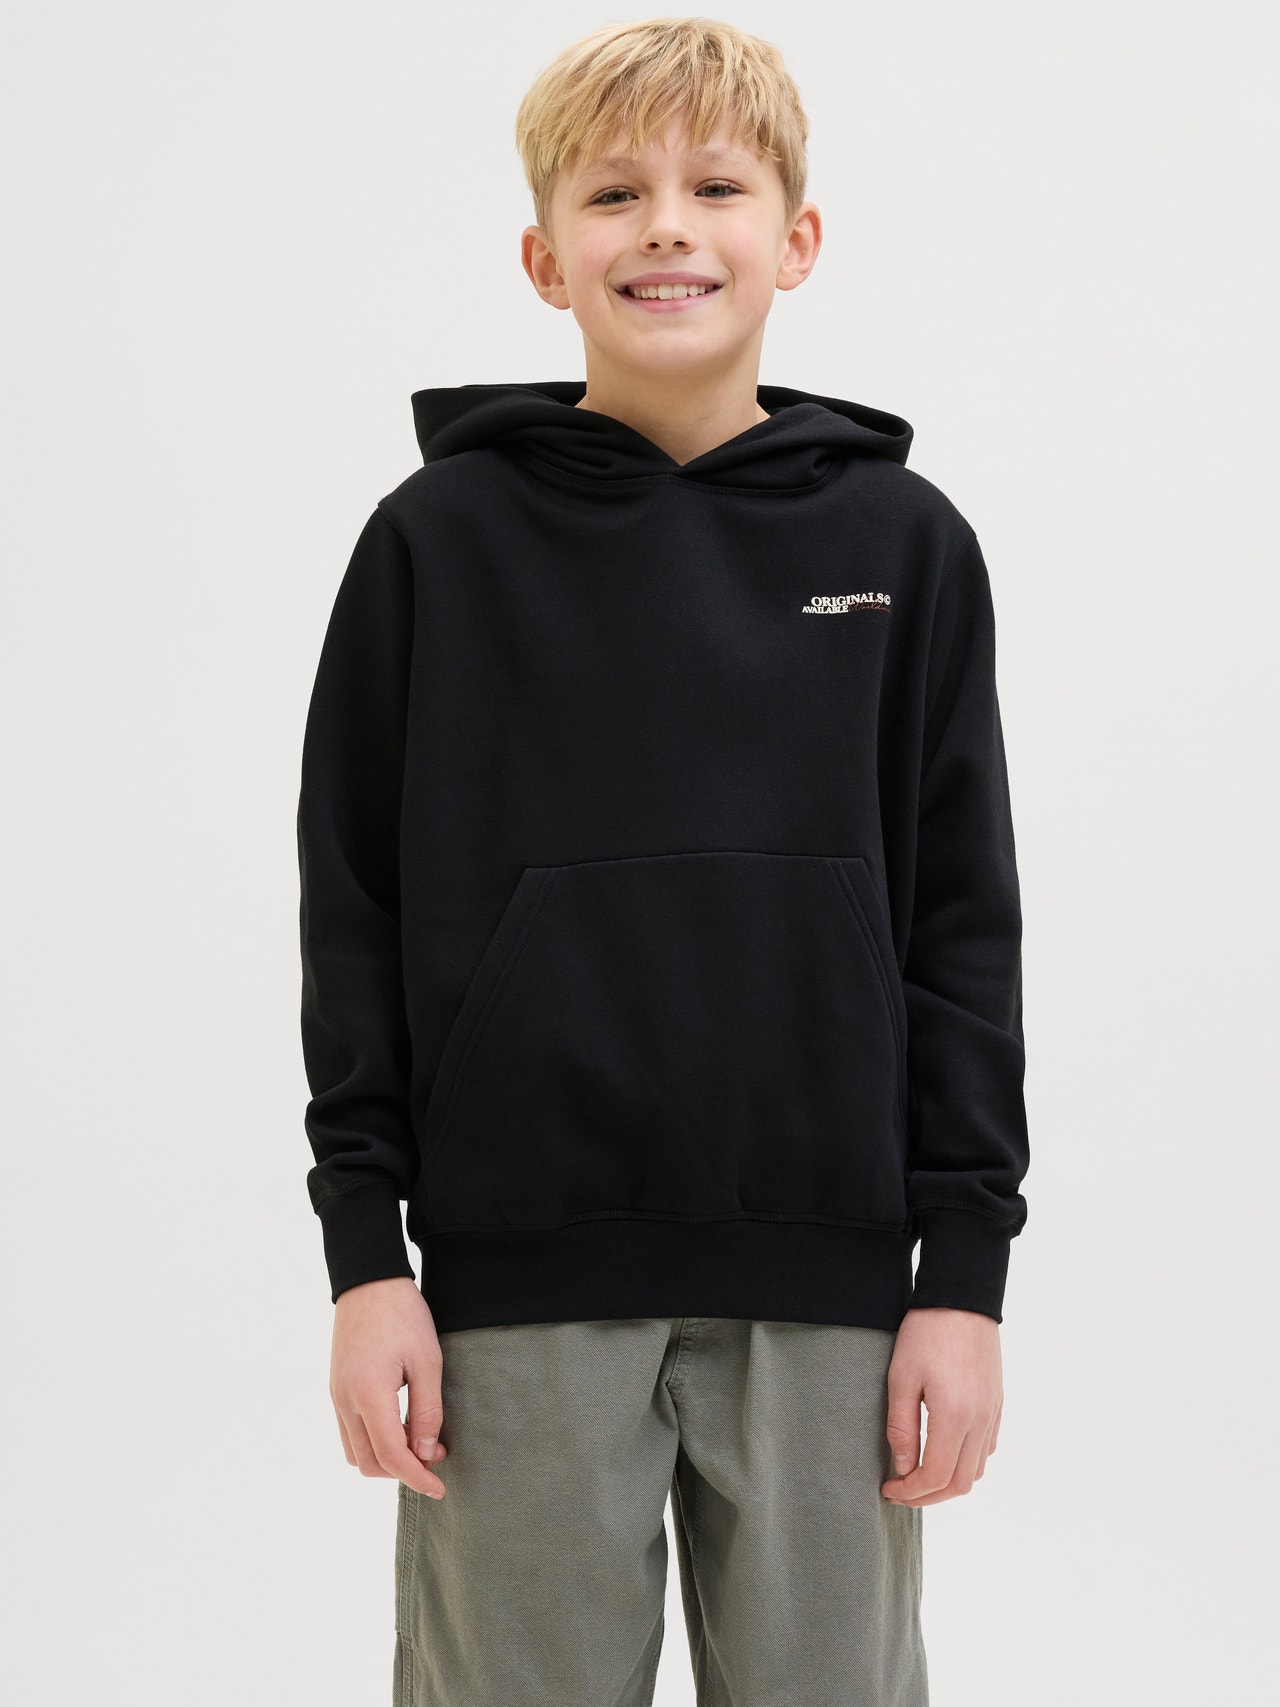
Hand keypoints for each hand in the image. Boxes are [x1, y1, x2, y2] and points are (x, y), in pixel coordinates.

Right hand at [330, 1276, 449, 1498]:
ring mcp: (336, 1397)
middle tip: (436, 1451)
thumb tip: (426, 1452)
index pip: (391, 1455)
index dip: (417, 1478)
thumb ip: (427, 1409)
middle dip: (403, 1470)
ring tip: (418, 1440)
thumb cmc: (403, 1315)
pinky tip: (398, 1427)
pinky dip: (372, 1443)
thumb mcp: (427, 1360)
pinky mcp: (336, 1390)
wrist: (369, 1281)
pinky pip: (349, 1434)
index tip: (440, 1489)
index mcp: (368, 1394)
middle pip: (370, 1463)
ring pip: (355, 1454)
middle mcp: (345, 1401)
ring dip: (385, 1459)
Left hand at [880, 1306, 1002, 1505]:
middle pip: (961, 1483)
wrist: (961, 1298)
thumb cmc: (925, 1333)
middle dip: (929, 1496)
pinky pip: (987, 1448)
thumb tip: (903, 1468)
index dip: (911, 1492)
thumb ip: (902, 1428)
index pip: (936, 1476)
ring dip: (949, 1482)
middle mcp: (981, 1421)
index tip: (889, 1489)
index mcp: (955, 1416)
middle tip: (902, 1490)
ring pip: (978, 1470)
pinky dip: (967, 1462)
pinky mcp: (998, 1403)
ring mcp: (993, 1413)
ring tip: (919, 1474)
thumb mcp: (902, 1378)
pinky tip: (944, 1452)